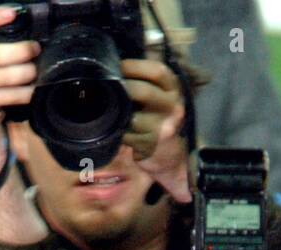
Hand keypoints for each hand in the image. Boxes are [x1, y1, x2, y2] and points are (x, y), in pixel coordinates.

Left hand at [122, 59, 190, 202]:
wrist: (170, 154)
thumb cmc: (158, 118)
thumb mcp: (160, 96)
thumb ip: (146, 80)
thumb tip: (115, 63)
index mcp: (174, 89)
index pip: (157, 71)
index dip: (135, 66)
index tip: (117, 64)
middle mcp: (173, 107)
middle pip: (143, 92)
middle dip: (122, 88)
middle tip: (107, 85)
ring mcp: (164, 128)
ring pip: (132, 117)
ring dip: (117, 114)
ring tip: (108, 109)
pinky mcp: (152, 146)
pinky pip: (127, 136)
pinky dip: (117, 133)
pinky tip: (114, 130)